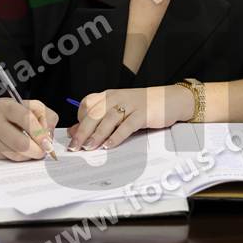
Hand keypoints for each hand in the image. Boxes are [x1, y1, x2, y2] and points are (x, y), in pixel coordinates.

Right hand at [0, 87, 58, 160]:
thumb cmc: (9, 111)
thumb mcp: (28, 105)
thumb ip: (44, 116)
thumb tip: (48, 137)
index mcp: (6, 106)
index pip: (26, 118)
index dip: (40, 133)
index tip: (48, 142)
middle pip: (20, 143)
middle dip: (37, 150)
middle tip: (44, 151)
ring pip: (16, 154)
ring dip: (29, 155)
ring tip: (33, 149)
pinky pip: (8, 159)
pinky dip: (19, 157)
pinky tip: (20, 150)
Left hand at [66, 85, 193, 150]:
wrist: (169, 99)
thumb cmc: (141, 106)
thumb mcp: (118, 110)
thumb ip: (98, 119)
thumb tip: (75, 131)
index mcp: (109, 95)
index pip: (87, 104)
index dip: (79, 119)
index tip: (74, 135)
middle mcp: (117, 97)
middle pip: (94, 113)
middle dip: (83, 131)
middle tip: (75, 146)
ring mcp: (130, 105)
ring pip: (108, 119)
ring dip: (97, 135)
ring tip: (89, 147)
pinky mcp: (143, 114)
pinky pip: (126, 126)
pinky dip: (116, 137)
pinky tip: (109, 146)